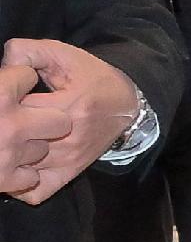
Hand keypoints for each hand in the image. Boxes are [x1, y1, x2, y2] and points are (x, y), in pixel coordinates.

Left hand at [0, 39, 146, 204]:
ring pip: (21, 167)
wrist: (127, 103)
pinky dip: (21, 183)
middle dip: (3, 131)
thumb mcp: (62, 54)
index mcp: (71, 107)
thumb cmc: (91, 77)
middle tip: (5, 121)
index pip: (18, 109)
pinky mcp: (71, 172)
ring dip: (9, 154)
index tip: (6, 97)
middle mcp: (70, 139)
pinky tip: (17, 165)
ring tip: (6, 140)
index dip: (4, 102)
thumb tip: (4, 62)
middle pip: (16, 142)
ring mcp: (70, 159)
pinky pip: (37, 190)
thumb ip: (28, 51)